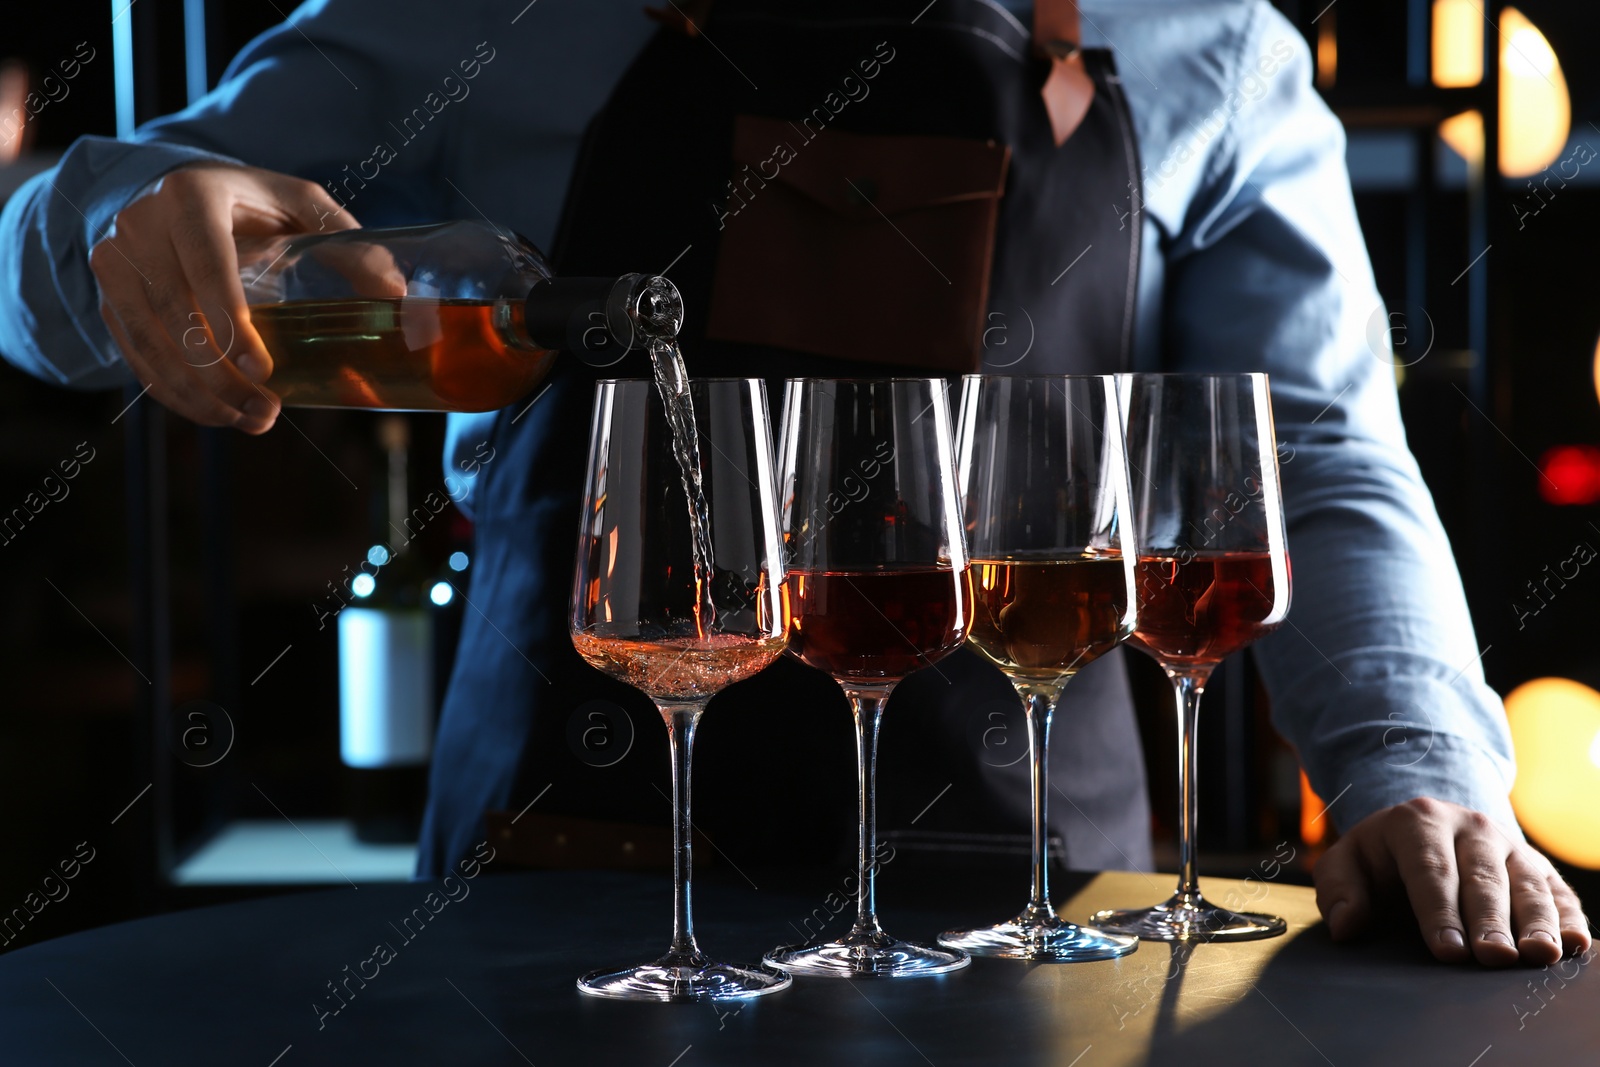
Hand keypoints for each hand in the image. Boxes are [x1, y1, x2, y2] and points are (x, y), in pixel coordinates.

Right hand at [89, 162, 357, 432]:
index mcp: (191, 194)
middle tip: (267, 411)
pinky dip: (173, 392)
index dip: (228, 319)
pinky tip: (216, 415)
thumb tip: (394, 293)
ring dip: (198, 394)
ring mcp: (114, 261)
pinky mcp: (108, 297)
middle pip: (174, 313)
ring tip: (251, 421)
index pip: (205, 261)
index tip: (262, 369)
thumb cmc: (253, 204)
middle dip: (220, 375)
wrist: (172, 193)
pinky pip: (135, 355)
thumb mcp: (302, 207)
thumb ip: (349, 243)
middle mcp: (141, 224)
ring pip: (149, 342)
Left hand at [1315, 796, 1591, 965]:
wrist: (1426, 830)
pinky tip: (1576, 944)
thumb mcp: (1348, 861)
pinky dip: (1570, 917)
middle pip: (1484, 877)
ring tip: (1540, 955)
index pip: (1430, 869)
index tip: (1447, 951)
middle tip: (1494, 957)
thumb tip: (1346, 927)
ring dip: (1537, 921)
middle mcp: (1471, 827)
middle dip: (1489, 919)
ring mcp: (1510, 845)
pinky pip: (1559, 892)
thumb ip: (1339, 889)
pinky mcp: (1539, 867)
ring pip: (1528, 883)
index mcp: (1419, 821)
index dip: (1439, 911)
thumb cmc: (1382, 857)